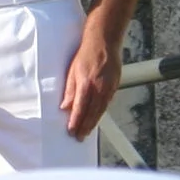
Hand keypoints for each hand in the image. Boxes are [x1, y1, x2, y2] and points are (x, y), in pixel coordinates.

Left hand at [61, 19, 122, 138]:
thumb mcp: (72, 71)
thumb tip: (64, 106)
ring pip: (101, 110)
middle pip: (92, 112)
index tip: (71, 131)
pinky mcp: (114, 86)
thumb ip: (69, 90)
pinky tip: (96, 118)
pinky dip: (101, 113)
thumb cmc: (85, 55)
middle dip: (85, 126)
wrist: (104, 43)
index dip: (76, 121)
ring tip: (87, 132)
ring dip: (93, 122)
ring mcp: (108, 88)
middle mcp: (98, 88)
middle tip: (79, 137)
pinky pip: (107, 103)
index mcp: (86, 84)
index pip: (80, 108)